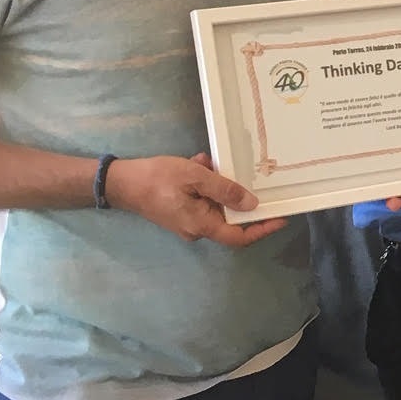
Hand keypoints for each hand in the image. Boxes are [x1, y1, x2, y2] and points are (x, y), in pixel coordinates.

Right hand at [105, 154, 286, 247]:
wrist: (119, 182)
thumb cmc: (156, 179)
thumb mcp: (195, 177)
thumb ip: (225, 190)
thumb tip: (252, 204)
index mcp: (201, 225)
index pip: (239, 237)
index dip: (262, 229)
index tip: (281, 217)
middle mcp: (196, 229)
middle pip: (228, 216)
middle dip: (232, 192)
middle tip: (233, 172)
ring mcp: (187, 221)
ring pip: (214, 202)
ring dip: (215, 182)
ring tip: (205, 163)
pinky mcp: (179, 211)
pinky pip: (200, 198)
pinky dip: (202, 181)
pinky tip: (197, 163)